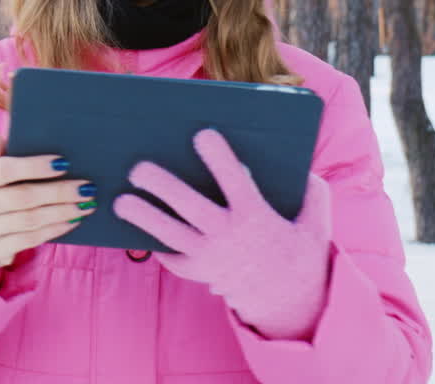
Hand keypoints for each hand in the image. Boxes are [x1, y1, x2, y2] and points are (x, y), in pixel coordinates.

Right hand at [0, 131, 95, 276]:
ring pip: (29, 220)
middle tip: (86, 188)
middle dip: (58, 192)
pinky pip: (30, 240)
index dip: (34, 166)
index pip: (3, 170)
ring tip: (85, 204)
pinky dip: (55, 229)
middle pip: (21, 197)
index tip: (64, 163)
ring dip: (62, 212)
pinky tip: (72, 221)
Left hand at [113, 129, 331, 339]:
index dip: (219, 158)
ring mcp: (210, 257)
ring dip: (143, 217)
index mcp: (256, 217)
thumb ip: (313, 193)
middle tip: (138, 168)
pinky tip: (136, 226)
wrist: (289, 301)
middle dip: (163, 186)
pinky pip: (171, 256)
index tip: (202, 134)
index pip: (235, 182)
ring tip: (119, 202)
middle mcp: (228, 237)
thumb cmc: (299, 250)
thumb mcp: (315, 224)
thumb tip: (303, 168)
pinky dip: (154, 242)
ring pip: (170, 234)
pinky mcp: (198, 271)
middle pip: (189, 208)